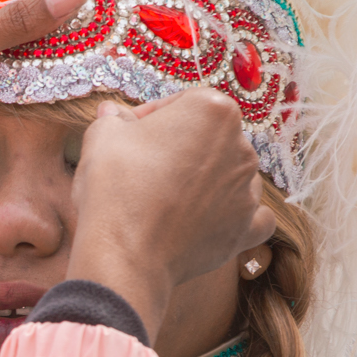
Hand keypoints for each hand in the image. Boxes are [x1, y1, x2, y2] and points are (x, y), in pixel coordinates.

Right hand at [66, 88, 276, 340]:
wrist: (125, 252)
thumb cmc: (115, 187)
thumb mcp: (103, 136)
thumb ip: (115, 118)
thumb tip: (113, 115)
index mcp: (214, 110)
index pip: (184, 103)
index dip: (152, 116)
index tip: (129, 133)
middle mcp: (241, 146)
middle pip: (210, 138)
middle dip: (180, 148)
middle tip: (143, 166)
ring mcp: (248, 189)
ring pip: (232, 174)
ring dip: (207, 179)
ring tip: (169, 196)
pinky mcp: (247, 228)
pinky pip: (253, 216)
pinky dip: (235, 215)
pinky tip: (214, 218)